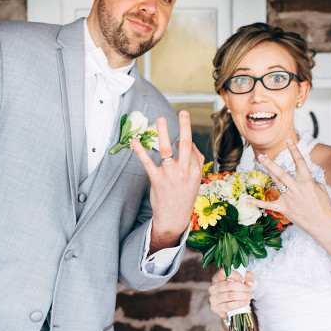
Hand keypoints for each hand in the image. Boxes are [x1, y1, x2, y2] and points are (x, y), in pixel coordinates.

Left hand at [130, 110, 202, 251]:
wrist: (174, 219)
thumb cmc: (183, 196)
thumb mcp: (194, 180)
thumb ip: (193, 160)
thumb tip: (181, 141)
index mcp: (195, 171)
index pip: (191, 149)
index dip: (184, 140)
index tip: (178, 138)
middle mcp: (184, 171)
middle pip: (185, 144)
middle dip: (185, 127)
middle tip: (183, 112)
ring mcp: (170, 175)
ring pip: (166, 150)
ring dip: (162, 132)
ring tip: (160, 119)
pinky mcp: (157, 180)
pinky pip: (148, 162)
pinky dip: (140, 151)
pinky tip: (134, 141)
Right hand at [208, 268, 253, 319]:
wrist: (231, 306)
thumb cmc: (235, 290)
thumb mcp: (242, 279)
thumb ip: (248, 277)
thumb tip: (249, 283)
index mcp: (216, 278)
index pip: (223, 272)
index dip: (235, 275)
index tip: (243, 279)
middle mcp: (212, 287)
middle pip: (228, 285)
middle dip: (242, 288)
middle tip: (249, 290)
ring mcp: (213, 298)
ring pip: (230, 296)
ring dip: (242, 296)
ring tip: (249, 297)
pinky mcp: (215, 308)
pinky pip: (229, 306)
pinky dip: (239, 304)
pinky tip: (245, 303)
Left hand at [248, 140, 330, 237]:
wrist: (323, 224)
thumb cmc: (324, 207)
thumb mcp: (321, 189)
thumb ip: (311, 181)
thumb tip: (304, 178)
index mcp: (307, 181)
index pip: (300, 162)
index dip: (294, 150)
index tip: (289, 141)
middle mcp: (297, 188)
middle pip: (282, 172)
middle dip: (271, 163)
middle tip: (262, 155)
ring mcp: (289, 198)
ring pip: (276, 182)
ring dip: (267, 172)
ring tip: (259, 162)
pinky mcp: (284, 208)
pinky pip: (268, 204)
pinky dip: (256, 203)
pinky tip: (246, 199)